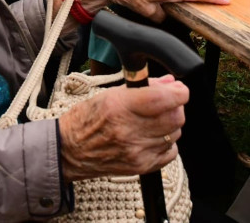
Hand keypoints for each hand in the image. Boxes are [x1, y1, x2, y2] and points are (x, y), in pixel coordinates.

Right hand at [59, 74, 186, 180]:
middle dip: (176, 106)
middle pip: (174, 117)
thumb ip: (143, 88)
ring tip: (155, 120)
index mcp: (120, 107)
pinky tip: (153, 137)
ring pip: (174, 134)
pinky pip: (170, 152)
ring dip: (170, 124)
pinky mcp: (140, 166)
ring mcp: (136, 151)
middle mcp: (129, 130)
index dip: (179, 92)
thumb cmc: (85, 119)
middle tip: (168, 103)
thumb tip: (169, 83)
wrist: (68, 150)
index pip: (163, 99)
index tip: (180, 90)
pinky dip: (166, 143)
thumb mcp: (110, 94)